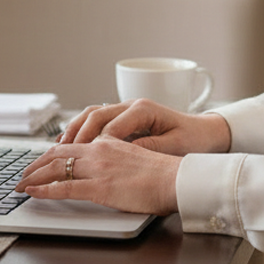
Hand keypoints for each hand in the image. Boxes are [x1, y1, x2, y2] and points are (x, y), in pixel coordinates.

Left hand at [15, 136, 179, 214]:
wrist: (176, 179)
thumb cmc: (162, 173)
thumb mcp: (134, 157)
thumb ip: (116, 157)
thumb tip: (103, 167)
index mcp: (108, 142)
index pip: (71, 145)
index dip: (50, 154)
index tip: (39, 163)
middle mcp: (99, 150)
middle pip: (58, 153)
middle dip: (36, 165)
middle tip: (23, 175)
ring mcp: (98, 168)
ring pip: (56, 168)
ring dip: (34, 176)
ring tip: (21, 185)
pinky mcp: (100, 187)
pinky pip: (64, 188)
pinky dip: (44, 190)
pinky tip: (33, 193)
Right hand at [58, 98, 230, 155]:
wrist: (206, 133)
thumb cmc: (193, 139)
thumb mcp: (174, 145)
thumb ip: (149, 145)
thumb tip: (125, 150)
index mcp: (143, 109)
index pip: (109, 125)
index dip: (92, 142)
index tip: (79, 157)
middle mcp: (131, 106)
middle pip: (94, 116)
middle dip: (74, 135)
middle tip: (57, 154)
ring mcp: (126, 111)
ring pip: (91, 115)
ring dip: (74, 131)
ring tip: (57, 148)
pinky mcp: (125, 120)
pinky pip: (97, 121)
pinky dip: (81, 130)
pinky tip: (70, 143)